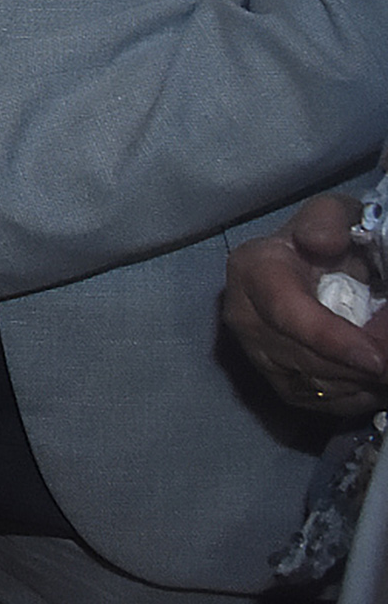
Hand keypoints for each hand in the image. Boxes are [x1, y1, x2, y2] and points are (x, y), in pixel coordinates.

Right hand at [223, 196, 387, 416]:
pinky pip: (322, 402)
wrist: (311, 269)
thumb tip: (320, 242)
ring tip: (387, 356)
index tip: (377, 357)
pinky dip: (355, 392)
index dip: (331, 339)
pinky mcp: (277, 382)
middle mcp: (243, 316)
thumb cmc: (326, 240)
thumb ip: (327, 220)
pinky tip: (372, 373)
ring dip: (362, 379)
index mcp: (251, 269)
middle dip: (359, 364)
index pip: (285, 312)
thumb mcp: (332, 215)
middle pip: (305, 357)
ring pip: (318, 385)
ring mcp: (256, 354)